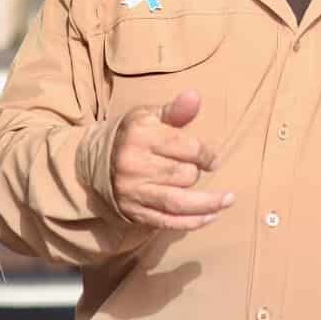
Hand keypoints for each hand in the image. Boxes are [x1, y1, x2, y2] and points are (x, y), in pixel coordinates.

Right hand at [109, 90, 233, 230]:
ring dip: (207, 204)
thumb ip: (175, 111)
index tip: (212, 159)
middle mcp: (136, 165)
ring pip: (177, 202)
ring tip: (228, 201)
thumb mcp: (149, 116)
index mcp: (141, 136)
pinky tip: (210, 217)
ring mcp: (134, 192)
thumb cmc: (131, 135)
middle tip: (199, 170)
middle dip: (197, 173)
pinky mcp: (134, 212)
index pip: (185, 147)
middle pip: (182, 175)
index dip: (205, 154)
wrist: (92, 162)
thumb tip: (195, 97)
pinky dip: (191, 222)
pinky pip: (167, 221)